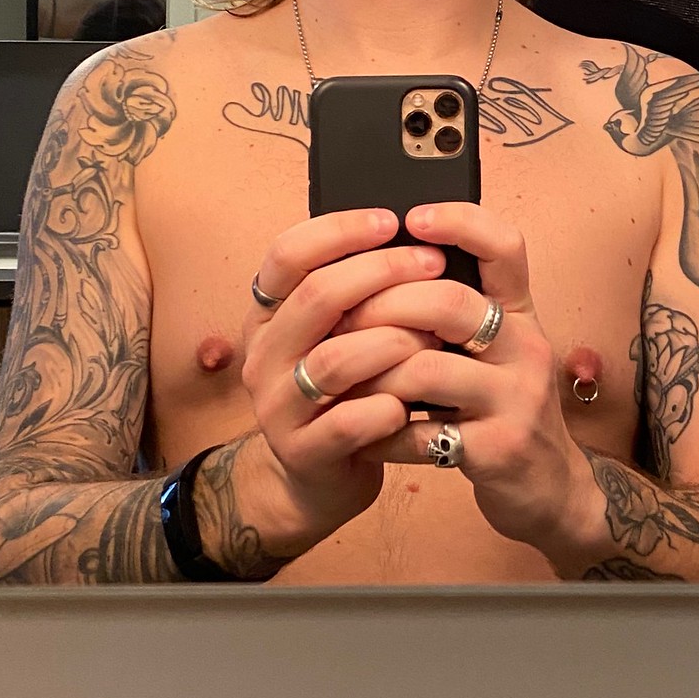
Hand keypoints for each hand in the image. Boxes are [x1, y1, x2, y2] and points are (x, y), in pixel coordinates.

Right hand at [239, 209, 445, 558]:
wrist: (315, 478)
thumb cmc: (341, 390)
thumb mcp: (334, 334)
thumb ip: (355, 293)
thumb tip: (411, 232)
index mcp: (269, 314)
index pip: (288, 254)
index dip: (340, 231)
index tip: (392, 220)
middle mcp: (264, 355)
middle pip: (317, 296)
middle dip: (382, 273)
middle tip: (433, 264)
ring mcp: (278, 407)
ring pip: (335, 359)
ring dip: (392, 341)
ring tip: (434, 337)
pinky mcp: (303, 453)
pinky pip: (347, 423)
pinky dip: (385, 406)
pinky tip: (412, 400)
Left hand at [342, 203, 589, 557]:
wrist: (550, 489)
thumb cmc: (502, 406)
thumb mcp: (494, 351)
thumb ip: (453, 312)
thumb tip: (378, 267)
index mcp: (519, 313)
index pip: (505, 246)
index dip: (460, 222)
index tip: (410, 217)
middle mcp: (525, 347)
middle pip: (452, 303)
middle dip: (385, 306)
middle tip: (341, 320)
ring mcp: (516, 400)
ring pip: (427, 369)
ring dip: (371, 374)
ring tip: (340, 380)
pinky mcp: (498, 450)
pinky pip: (422, 434)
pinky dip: (381, 432)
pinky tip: (361, 432)